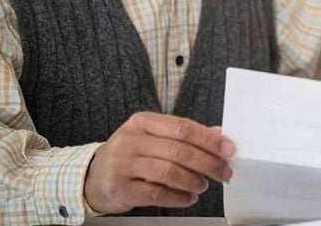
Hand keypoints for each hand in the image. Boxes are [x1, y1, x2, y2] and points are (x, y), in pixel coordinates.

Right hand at [84, 112, 235, 213]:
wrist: (92, 176)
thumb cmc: (131, 154)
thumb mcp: (154, 137)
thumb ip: (185, 135)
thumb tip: (220, 135)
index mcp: (143, 122)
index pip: (182, 128)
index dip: (209, 139)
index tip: (228, 149)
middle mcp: (131, 141)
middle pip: (178, 150)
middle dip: (207, 163)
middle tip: (223, 172)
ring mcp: (123, 165)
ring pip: (168, 172)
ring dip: (193, 181)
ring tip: (203, 185)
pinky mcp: (120, 188)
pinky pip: (156, 194)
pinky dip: (177, 197)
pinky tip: (188, 198)